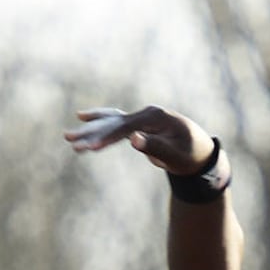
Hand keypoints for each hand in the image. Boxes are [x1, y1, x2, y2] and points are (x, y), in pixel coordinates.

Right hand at [64, 106, 215, 175]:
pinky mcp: (140, 123)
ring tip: (68, 135)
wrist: (201, 152)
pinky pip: (117, 122)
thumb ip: (156, 147)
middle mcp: (147, 113)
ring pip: (112, 121)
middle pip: (115, 123)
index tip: (90, 147)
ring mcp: (143, 117)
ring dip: (91, 128)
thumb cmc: (191, 155)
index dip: (107, 137)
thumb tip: (133, 139)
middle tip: (70, 140)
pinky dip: (101, 122)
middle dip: (92, 133)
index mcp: (156, 117)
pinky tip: (83, 117)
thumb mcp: (176, 155)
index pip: (126, 128)